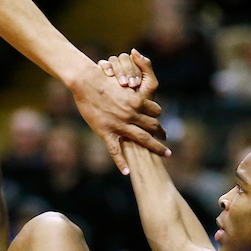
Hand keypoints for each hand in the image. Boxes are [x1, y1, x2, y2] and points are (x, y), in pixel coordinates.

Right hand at [70, 57, 166, 173]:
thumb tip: (138, 92)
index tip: (159, 120)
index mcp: (137, 100)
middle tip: (166, 138)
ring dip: (157, 147)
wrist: (84, 81)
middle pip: (153, 125)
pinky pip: (116, 151)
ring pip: (143, 139)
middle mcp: (132, 114)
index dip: (157, 115)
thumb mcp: (123, 81)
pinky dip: (121, 163)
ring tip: (166, 154)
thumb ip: (131, 90)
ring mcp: (119, 125)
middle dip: (161, 132)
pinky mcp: (106, 132)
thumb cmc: (102, 78)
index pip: (155, 110)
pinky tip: (127, 172)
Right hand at [100, 49, 160, 100]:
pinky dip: (106, 67)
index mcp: (135, 67)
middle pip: (123, 58)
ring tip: (121, 84)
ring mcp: (112, 70)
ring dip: (117, 70)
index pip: (133, 59)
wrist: (128, 119)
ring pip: (113, 60)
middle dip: (127, 71)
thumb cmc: (140, 104)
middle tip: (129, 85)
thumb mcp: (149, 87)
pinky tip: (109, 76)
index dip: (134, 70)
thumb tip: (134, 51)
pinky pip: (102, 63)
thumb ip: (146, 68)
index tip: (136, 84)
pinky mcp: (100, 74)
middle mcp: (123, 67)